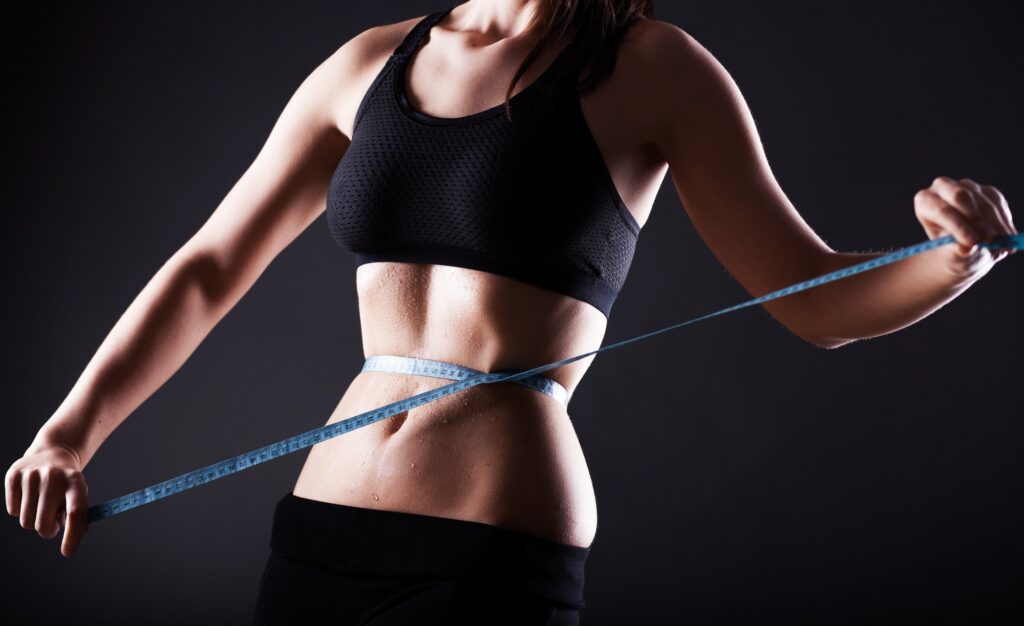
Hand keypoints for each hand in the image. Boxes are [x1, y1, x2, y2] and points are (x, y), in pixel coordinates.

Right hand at [5, 442, 88, 556]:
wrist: (52, 455)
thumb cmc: (67, 484)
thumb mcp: (78, 495)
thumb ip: (78, 517)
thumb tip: (73, 538)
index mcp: (75, 482)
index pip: (75, 512)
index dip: (72, 535)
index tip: (68, 552)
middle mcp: (54, 476)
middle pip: (43, 523)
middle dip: (47, 531)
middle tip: (51, 525)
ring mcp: (32, 475)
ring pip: (26, 521)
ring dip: (33, 521)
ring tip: (42, 507)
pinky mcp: (14, 475)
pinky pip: (12, 511)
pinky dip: (20, 510)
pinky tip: (29, 497)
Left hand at [914, 176, 1016, 278]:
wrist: (966, 250)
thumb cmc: (952, 252)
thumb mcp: (952, 257)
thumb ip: (957, 252)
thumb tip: (965, 248)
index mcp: (924, 202)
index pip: (941, 211)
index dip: (958, 226)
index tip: (973, 243)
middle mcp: (942, 188)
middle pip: (960, 196)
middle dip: (977, 219)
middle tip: (991, 240)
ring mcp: (966, 186)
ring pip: (982, 200)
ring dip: (994, 223)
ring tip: (1002, 244)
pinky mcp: (986, 191)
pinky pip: (997, 201)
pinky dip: (1003, 220)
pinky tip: (1006, 236)